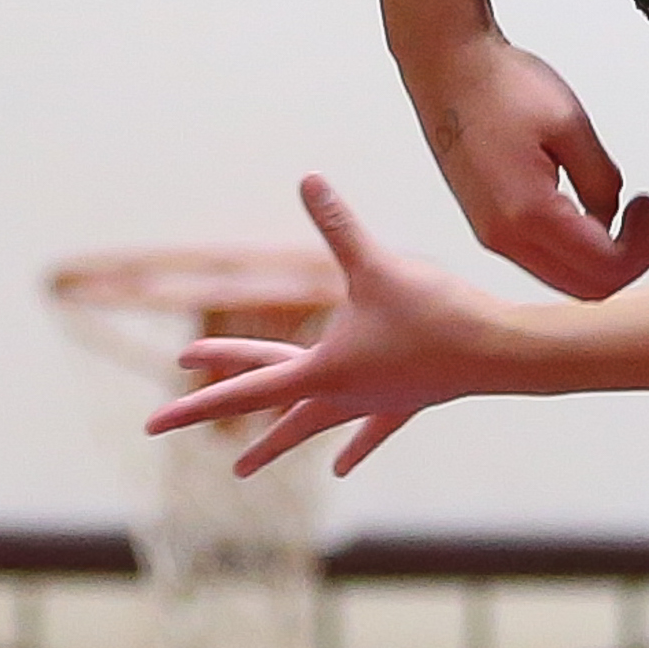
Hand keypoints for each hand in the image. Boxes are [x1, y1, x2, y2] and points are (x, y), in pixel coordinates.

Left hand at [148, 176, 507, 476]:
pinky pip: (367, 429)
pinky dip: (351, 446)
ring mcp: (370, 403)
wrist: (496, 351)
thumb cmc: (434, 312)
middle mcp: (338, 394)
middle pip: (266, 404)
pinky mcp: (403, 401)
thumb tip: (307, 179)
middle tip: (164, 422)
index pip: (245, 388)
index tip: (152, 424)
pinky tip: (340, 468)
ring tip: (242, 467)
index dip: (194, 404)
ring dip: (275, 439)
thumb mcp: (378, 265)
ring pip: (308, 426)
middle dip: (215, 407)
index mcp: (322, 369)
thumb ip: (339, 225)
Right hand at [406, 32, 648, 299]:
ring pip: (563, 277)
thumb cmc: (500, 86)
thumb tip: (614, 213)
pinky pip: (543, 256)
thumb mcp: (571, 125)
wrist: (449, 67)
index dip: (644, 247)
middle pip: (583, 288)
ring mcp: (493, 235)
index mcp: (527, 215)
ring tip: (631, 209)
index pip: (603, 267)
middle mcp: (504, 237)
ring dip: (604, 254)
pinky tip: (596, 209)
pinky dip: (578, 245)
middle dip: (630, 257)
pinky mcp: (490, 223)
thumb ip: (602, 179)